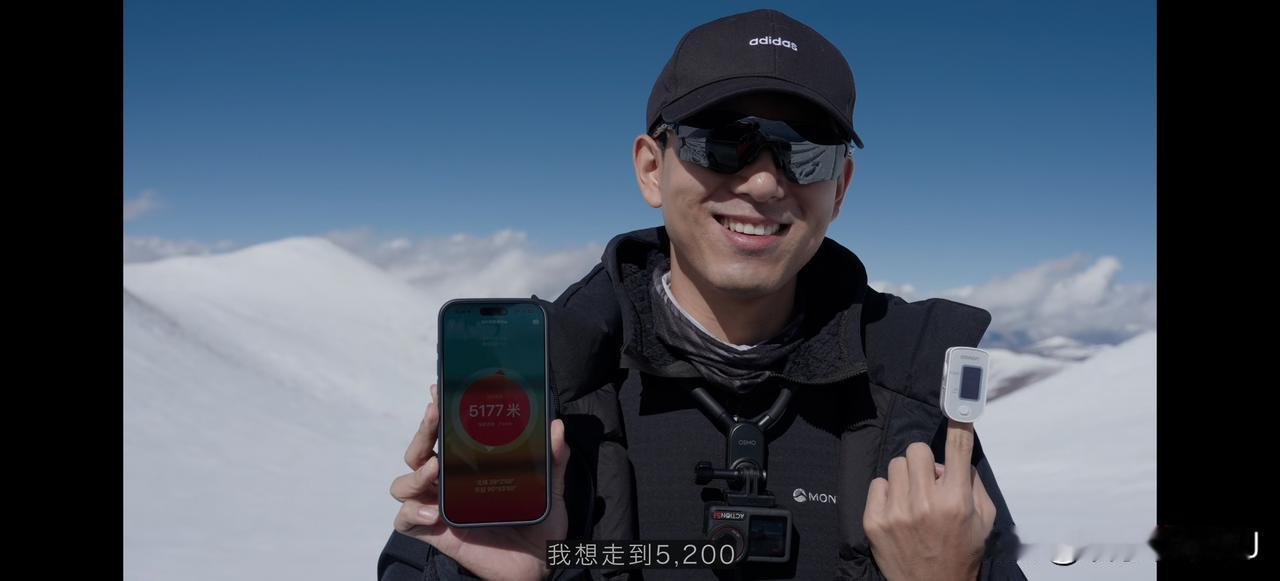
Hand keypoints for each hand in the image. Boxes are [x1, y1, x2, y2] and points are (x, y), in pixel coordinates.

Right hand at [391, 383, 569, 580]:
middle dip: (422, 430)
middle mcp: (448, 483)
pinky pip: (404, 520)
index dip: (436, 412)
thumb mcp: (549, 488)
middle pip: (418, 451)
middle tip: (435, 415)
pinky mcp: (435, 533)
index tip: (438, 390)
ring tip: (435, 467)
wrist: (538, 564)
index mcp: (469, 466)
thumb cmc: (538, 523)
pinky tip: (433, 512)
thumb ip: (553, 459)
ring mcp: (437, 507)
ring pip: (403, 483)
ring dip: (415, 472)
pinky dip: (411, 511)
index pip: (444, 434)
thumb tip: (555, 427)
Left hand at [862, 420, 995, 580]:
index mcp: (956, 501)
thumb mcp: (983, 521)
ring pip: (896, 464)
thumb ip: (973, 484)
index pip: (957, 450)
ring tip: (913, 499)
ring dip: (906, 478)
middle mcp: (925, 503)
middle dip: (924, 462)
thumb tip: (956, 459)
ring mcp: (897, 511)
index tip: (960, 404)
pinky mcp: (875, 520)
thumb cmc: (960, 553)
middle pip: (917, 450)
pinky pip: (877, 483)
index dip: (959, 424)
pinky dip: (887, 493)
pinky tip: (898, 511)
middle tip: (929, 481)